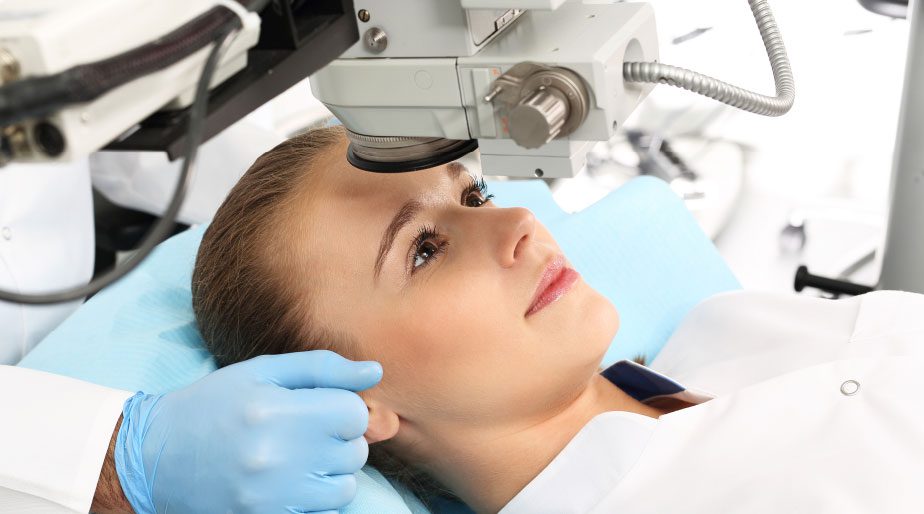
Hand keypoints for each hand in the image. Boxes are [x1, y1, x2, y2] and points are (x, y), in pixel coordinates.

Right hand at [114, 350, 381, 513]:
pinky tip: (291, 481)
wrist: (154, 458)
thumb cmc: (213, 405)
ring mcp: (271, 497)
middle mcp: (275, 457)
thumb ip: (323, 368)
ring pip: (346, 485)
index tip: (322, 408)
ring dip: (333, 470)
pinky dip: (317, 496)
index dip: (344, 408)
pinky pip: (325, 511)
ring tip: (300, 457)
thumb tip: (375, 371)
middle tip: (307, 431)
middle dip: (340, 438)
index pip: (354, 413)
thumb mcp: (262, 371)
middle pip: (355, 450)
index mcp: (274, 411)